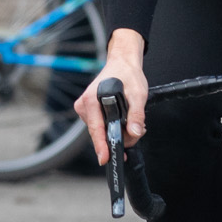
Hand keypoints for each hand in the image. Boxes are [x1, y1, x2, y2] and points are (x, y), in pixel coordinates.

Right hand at [76, 28, 147, 162]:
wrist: (122, 63)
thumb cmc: (127, 74)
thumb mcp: (137, 94)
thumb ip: (136, 114)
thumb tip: (135, 132)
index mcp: (91, 99)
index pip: (96, 129)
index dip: (101, 146)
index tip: (105, 159)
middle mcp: (84, 105)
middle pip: (100, 133)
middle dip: (119, 137)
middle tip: (137, 131)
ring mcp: (85, 109)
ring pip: (102, 131)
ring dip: (118, 132)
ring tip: (133, 123)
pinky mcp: (89, 111)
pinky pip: (101, 126)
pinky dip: (113, 127)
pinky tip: (124, 121)